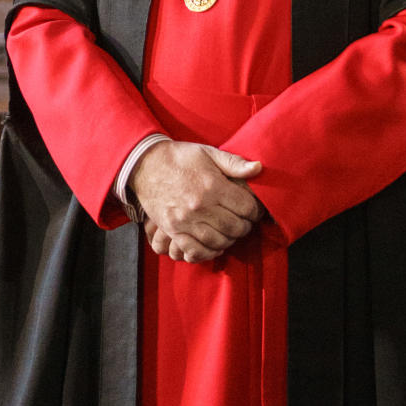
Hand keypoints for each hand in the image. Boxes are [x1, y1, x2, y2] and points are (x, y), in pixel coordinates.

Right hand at [130, 141, 262, 262]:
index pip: (246, 207)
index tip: (254, 210)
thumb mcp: (208, 153)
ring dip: (229, 240)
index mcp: (212, 186)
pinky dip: (209, 252)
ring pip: (218, 241)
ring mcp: (185, 220)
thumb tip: (259, 168)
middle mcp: (200, 206)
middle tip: (245, 222)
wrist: (145, 165)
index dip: (255, 211)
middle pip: (235, 227)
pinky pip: (195, 250)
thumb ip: (235, 162)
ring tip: (231, 232)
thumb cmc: (180, 157)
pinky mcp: (173, 230)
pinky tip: (215, 245)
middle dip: (245, 226)